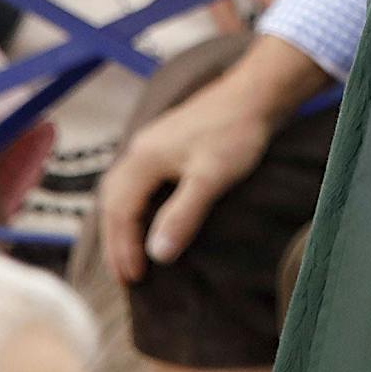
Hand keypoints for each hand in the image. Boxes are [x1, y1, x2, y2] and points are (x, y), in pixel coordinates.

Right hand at [98, 34, 325, 283]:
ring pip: (122, 189)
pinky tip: (147, 216)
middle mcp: (140, 149)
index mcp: (143, 158)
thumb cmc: (235, 132)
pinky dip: (135, 205)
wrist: (257, 91)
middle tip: (125, 276)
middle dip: (116, 240)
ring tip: (130, 252)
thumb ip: (182, 215)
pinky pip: (137, 181)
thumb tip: (156, 255)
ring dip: (122, 223)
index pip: (120, 212)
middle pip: (113, 201)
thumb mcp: (210, 178)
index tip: (135, 280)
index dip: (124, 248)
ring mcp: (152, 143)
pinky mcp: (167, 142)